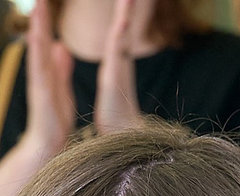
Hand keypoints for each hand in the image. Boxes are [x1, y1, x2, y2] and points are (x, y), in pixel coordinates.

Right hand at [22, 0, 77, 153]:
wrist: (47, 145)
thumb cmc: (54, 121)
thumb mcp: (62, 89)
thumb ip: (61, 68)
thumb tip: (61, 47)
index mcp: (46, 71)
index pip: (45, 41)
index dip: (45, 21)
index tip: (44, 2)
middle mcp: (39, 73)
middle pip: (38, 40)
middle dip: (39, 18)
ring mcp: (38, 83)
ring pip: (37, 50)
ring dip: (37, 29)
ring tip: (38, 7)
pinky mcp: (40, 93)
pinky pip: (38, 69)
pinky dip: (37, 53)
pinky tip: (37, 38)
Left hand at [93, 0, 145, 133]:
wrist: (122, 138)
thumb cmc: (116, 118)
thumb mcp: (111, 89)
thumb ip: (114, 75)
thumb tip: (116, 70)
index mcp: (116, 62)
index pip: (119, 31)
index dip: (123, 13)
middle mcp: (120, 61)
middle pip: (124, 26)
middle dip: (128, 5)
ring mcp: (120, 67)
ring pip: (122, 32)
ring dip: (126, 12)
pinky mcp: (116, 77)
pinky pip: (118, 50)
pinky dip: (121, 33)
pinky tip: (124, 19)